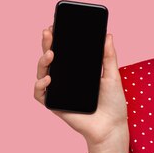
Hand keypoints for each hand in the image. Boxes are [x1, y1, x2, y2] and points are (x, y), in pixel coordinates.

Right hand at [34, 26, 128, 152]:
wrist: (112, 127)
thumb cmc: (113, 103)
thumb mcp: (113, 76)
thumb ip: (109, 56)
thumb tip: (108, 35)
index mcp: (78, 71)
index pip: (64, 51)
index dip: (58, 39)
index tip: (56, 25)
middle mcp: (65, 79)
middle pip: (51, 58)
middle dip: (47, 44)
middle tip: (49, 32)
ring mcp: (58, 91)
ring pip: (42, 73)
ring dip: (42, 61)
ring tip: (51, 54)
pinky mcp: (55, 105)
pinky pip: (40, 94)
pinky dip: (40, 86)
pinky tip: (48, 79)